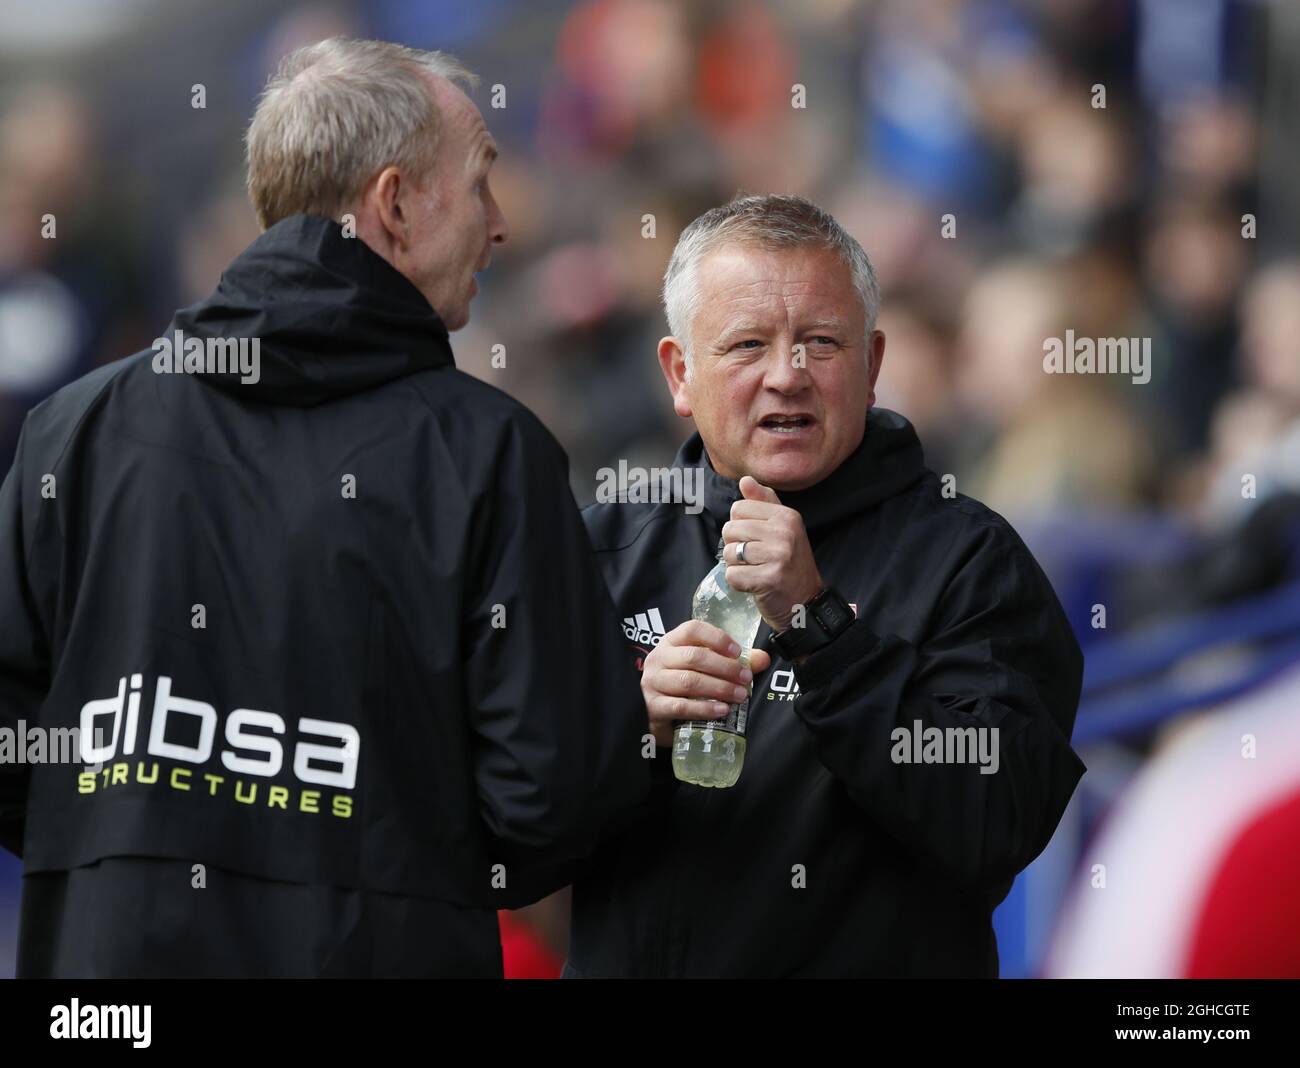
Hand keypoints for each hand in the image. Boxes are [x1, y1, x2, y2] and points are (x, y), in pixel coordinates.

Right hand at [640, 620, 772, 746]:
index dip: (717, 638)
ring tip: (739, 695)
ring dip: (719, 688)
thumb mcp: (704, 668)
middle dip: (725, 668)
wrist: (657, 715)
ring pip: (689, 681)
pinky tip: (722, 710)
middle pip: (694, 657)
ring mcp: (653, 683)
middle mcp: (659, 658)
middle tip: (745, 679)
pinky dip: (705, 708)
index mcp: (671, 642)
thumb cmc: (682, 686)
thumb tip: (763, 659)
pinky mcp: (653, 707)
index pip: (692, 629)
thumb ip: (733, 662)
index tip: (738, 651)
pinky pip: (681, 706)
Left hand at [721, 476, 822, 632]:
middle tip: (755, 559)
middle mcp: (784, 532)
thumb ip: (763, 503)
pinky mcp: (770, 579)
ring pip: (729, 553)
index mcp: (786, 516)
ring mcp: (779, 556)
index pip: (738, 508)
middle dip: (735, 546)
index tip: (756, 540)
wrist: (805, 602)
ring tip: (756, 571)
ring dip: (736, 566)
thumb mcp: (782, 528)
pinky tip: (755, 585)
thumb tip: (745, 480)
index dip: (739, 527)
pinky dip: (738, 584)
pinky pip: (733, 576)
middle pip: (730, 529)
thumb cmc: (789, 564)